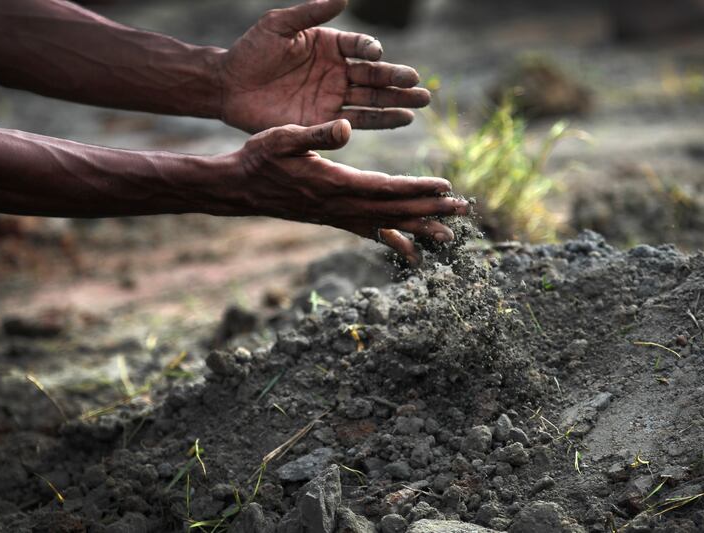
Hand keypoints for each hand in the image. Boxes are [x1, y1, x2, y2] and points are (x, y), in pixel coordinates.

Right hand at [204, 120, 468, 264]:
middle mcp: (341, 206)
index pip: (385, 188)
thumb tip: (345, 127)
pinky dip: (392, 239)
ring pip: (386, 225)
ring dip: (419, 228)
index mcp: (334, 184)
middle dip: (430, 211)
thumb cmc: (260, 158)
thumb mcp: (283, 137)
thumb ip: (316, 134)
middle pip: (394, 210)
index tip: (446, 188)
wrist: (240, 188)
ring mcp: (337, 216)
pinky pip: (369, 232)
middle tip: (463, 213)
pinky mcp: (333, 219)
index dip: (417, 188)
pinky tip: (408, 249)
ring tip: (447, 238)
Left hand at [217, 0, 430, 132]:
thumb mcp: (279, 25)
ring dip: (397, 102)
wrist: (230, 86)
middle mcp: (337, 72)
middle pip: (374, 76)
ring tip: (421, 103)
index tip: (374, 54)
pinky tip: (401, 119)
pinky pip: (357, 121)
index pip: (360, 47)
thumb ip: (311, 12)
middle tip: (418, 85)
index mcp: (331, 46)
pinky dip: (380, 121)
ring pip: (372, 100)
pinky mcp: (324, 121)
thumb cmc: (252, 50)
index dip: (369, 50)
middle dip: (397, 80)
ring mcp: (333, 98)